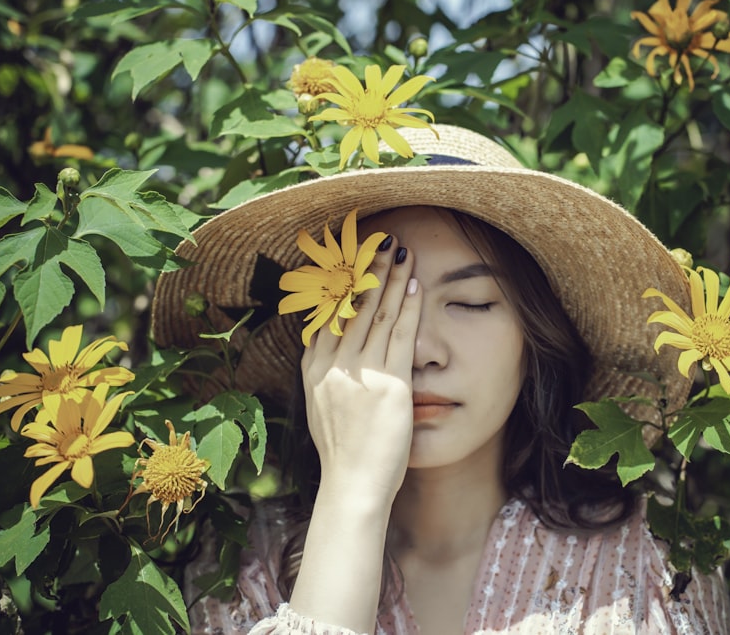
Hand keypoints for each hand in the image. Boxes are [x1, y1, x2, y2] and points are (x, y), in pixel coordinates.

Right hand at [301, 238, 421, 504]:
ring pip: (377, 314)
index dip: (342, 283)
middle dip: (368, 271)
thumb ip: (327, 375)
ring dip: (391, 280)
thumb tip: (329, 348)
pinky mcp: (389, 384)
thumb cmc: (345, 453)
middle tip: (380, 243)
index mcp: (314, 370)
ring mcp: (360, 373)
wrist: (353, 486)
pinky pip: (400, 335)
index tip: (352, 260)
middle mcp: (333, 366)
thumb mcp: (322, 408)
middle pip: (352, 306)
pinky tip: (415, 286)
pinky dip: (408, 307)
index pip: (328, 314)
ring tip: (401, 252)